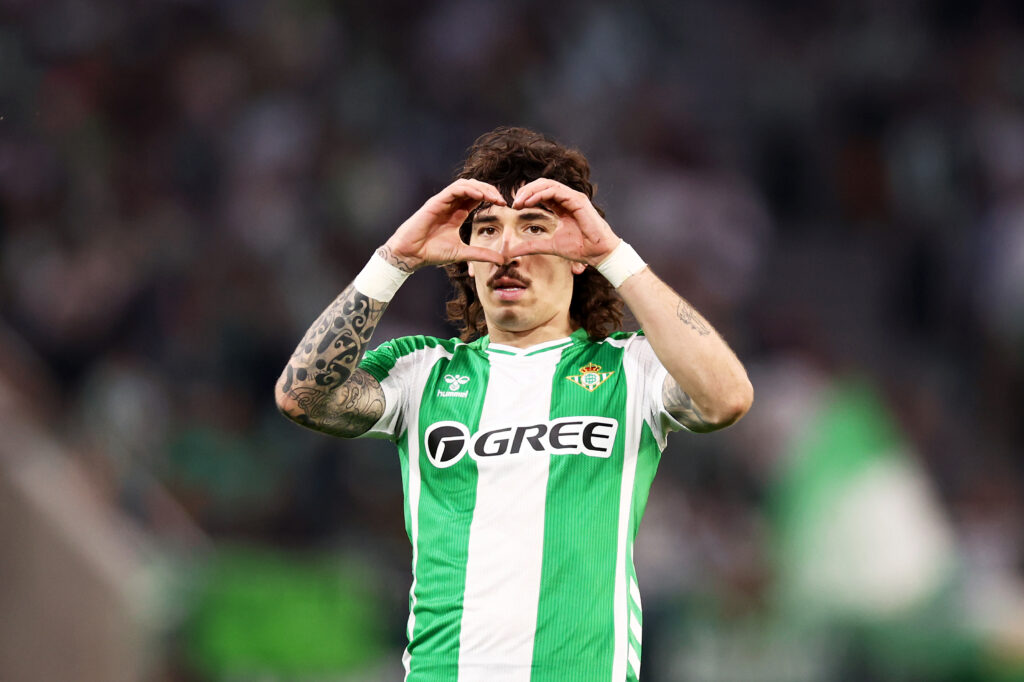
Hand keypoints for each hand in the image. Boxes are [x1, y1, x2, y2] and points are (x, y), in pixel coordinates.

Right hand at [380, 179, 506, 271]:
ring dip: (481, 188)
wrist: (411, 254)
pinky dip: (468, 189)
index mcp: (457, 213)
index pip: (477, 198)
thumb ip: (482, 254)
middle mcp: (451, 204)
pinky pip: (454, 189)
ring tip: (493, 197)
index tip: (504, 205)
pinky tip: (480, 196)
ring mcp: (443, 202)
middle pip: (474, 187)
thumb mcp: (463, 253)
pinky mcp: (435, 202)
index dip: (491, 197)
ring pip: (465, 184)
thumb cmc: (432, 252)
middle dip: (489, 190)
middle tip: (502, 200)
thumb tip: (502, 260)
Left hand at [506, 179, 620, 265]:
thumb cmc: (580, 248)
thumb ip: (532, 246)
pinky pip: (556, 191)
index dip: (527, 196)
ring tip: (519, 201)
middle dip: (526, 191)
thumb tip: (513, 251)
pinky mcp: (578, 200)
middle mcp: (567, 198)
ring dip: (531, 191)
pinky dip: (540, 194)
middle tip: (514, 203)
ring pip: (548, 184)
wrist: (598, 253)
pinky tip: (530, 202)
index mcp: (562, 206)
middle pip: (542, 184)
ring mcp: (573, 197)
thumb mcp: (550, 246)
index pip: (541, 193)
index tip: (515, 207)